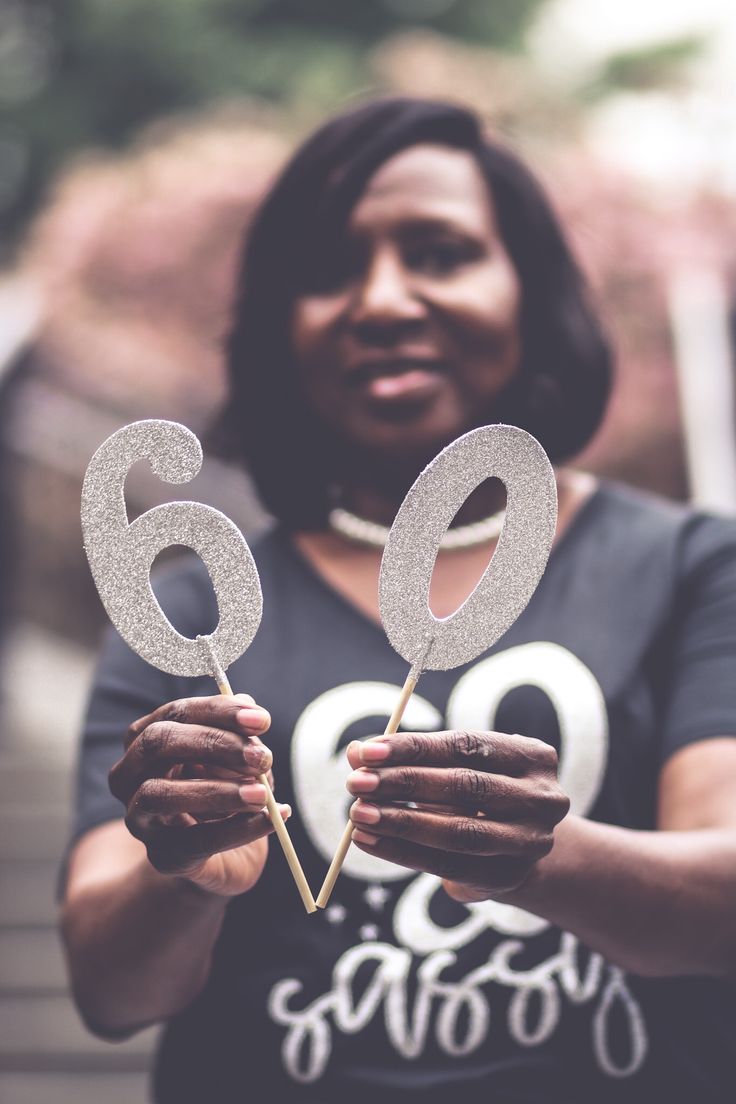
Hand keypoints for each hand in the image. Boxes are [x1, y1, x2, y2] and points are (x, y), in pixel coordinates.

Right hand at [109, 694, 287, 896]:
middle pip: (159, 743)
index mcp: (146, 739)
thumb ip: (238, 733)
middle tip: (262, 757)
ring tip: (261, 794)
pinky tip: (271, 818)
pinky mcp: (160, 855)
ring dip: (218, 791)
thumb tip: (247, 702)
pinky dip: (239, 829)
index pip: (176, 713)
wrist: (223, 855)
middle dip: (214, 744)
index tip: (261, 720)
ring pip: (160, 794)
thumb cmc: (224, 790)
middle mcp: (130, 774)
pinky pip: (195, 842)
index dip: (218, 711)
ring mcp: (139, 817)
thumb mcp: (236, 758)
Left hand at [346, 729, 568, 901]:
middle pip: (464, 786)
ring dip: (400, 820)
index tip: (367, 750)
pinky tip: (367, 839)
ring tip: (358, 813)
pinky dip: (400, 851)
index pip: (467, 745)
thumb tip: (356, 752)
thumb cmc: (479, 794)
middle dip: (403, 782)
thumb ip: (410, 758)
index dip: (414, 747)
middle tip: (356, 782)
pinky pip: (446, 865)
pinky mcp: (507, 877)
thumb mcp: (454, 767)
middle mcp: (542, 798)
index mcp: (533, 756)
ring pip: (457, 830)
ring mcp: (530, 842)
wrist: (516, 848)